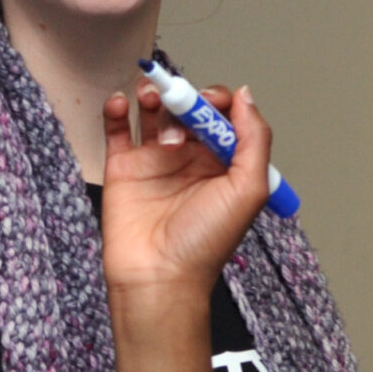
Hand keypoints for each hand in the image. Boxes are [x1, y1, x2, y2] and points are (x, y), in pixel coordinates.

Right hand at [100, 81, 273, 301]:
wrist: (158, 276)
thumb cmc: (205, 242)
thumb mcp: (248, 189)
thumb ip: (254, 139)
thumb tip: (245, 95)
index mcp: (224, 163)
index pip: (223, 116)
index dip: (217, 101)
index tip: (210, 103)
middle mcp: (191, 159)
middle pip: (188, 108)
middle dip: (184, 97)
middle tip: (178, 103)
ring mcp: (155, 161)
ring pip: (153, 112)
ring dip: (153, 96)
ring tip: (151, 100)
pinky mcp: (123, 168)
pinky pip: (118, 128)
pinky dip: (118, 108)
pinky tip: (123, 103)